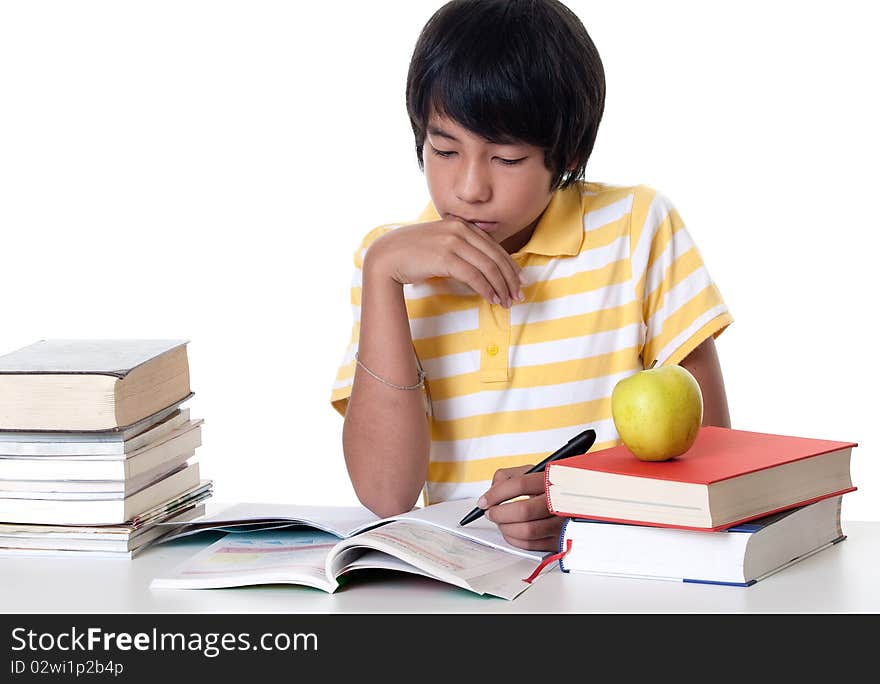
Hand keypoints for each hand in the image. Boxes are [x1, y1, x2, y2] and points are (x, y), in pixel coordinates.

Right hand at [364, 216, 525, 307]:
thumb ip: (460, 247)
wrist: (385, 255)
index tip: (519, 281)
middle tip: (518, 295)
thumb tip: (482, 267)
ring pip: (487, 267)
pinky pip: (474, 276)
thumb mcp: (440, 243)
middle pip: (495, 256)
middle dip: (510, 278)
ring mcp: (452, 242)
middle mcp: (459, 229)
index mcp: (461, 224)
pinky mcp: (445, 257)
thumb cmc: (412, 253)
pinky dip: (486, 289)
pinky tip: (492, 299)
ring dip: (500, 287)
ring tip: (506, 302)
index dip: (510, 266)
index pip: (494, 246)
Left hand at [479, 465, 563, 550]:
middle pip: (523, 511)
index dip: (496, 494)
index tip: (484, 501)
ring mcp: (562, 522)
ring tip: (500, 522)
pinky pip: (532, 545)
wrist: (577, 498)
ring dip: (505, 528)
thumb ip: (507, 477)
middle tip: (490, 512)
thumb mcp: (531, 471)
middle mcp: (560, 501)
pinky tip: (510, 531)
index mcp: (552, 479)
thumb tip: (491, 493)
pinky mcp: (560, 540)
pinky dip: (514, 540)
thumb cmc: (549, 484)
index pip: (519, 485)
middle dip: (499, 513)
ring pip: (527, 531)